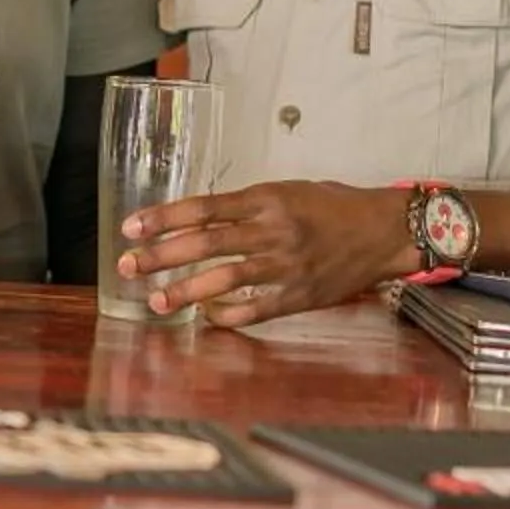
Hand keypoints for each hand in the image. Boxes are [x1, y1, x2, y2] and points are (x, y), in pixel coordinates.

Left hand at [115, 181, 411, 328]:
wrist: (383, 231)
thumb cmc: (333, 206)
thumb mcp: (287, 191)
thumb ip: (246, 207)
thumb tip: (200, 221)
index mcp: (267, 199)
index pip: (203, 208)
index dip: (163, 218)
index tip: (131, 227)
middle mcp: (273, 231)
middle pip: (205, 243)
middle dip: (160, 255)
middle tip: (127, 265)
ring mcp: (286, 267)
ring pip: (225, 279)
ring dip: (185, 291)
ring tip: (156, 300)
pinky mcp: (299, 296)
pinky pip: (255, 309)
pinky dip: (227, 315)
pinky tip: (206, 317)